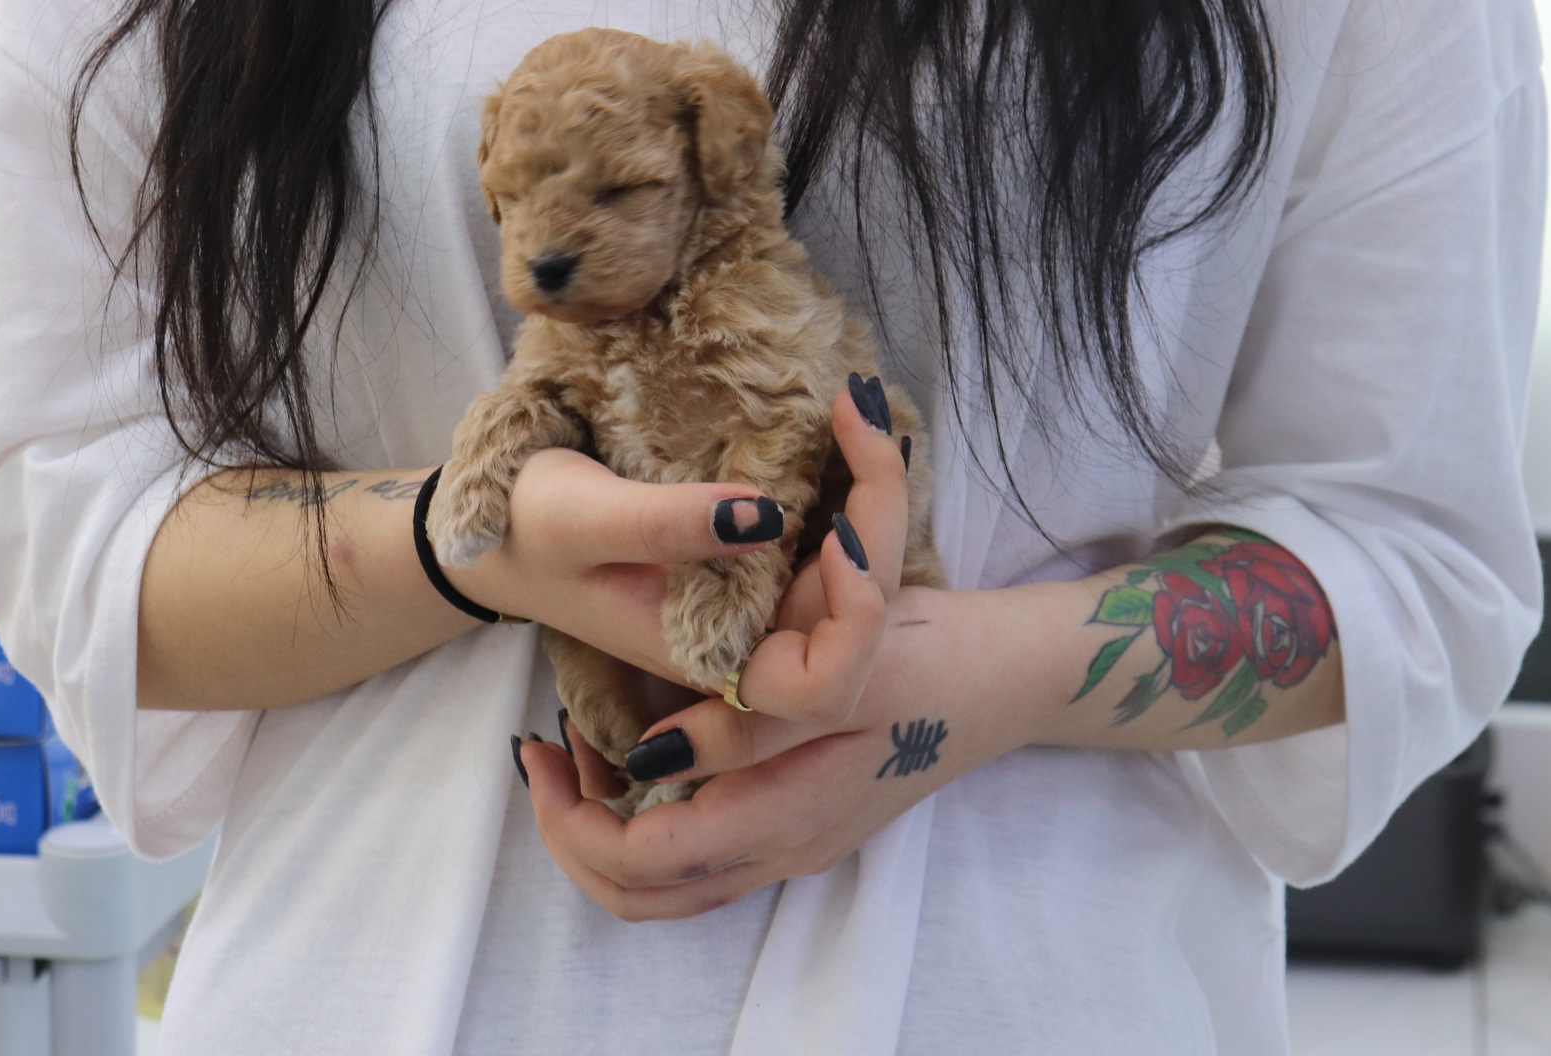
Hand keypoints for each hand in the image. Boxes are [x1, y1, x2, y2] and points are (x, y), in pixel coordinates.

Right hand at [453, 384, 910, 692]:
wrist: (499, 527)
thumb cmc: (530, 530)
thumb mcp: (585, 518)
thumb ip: (669, 525)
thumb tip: (770, 514)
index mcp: (713, 660)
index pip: (825, 684)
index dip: (858, 620)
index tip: (840, 531)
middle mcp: (747, 643)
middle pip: (863, 617)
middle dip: (881, 516)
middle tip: (858, 414)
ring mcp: (755, 604)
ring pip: (855, 573)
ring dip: (872, 493)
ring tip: (855, 409)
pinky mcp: (754, 565)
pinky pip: (827, 541)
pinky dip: (848, 485)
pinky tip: (843, 426)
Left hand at [513, 588, 1016, 919]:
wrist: (1011, 674)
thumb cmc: (927, 656)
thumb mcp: (838, 675)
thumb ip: (743, 727)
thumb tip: (648, 758)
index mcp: (783, 816)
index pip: (640, 861)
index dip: (569, 816)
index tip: (539, 741)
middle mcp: (784, 848)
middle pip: (642, 894)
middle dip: (571, 834)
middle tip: (541, 751)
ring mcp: (798, 843)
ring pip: (670, 886)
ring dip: (607, 831)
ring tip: (578, 749)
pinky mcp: (807, 823)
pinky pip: (703, 855)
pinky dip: (652, 821)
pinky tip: (645, 751)